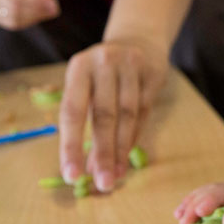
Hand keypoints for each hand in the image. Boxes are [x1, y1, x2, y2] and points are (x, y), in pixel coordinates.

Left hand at [59, 37, 167, 191]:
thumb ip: (84, 121)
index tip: (71, 176)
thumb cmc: (103, 74)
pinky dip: (134, 137)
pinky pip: (144, 111)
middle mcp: (103, 63)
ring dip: (120, 151)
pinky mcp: (153, 72)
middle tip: (102, 184)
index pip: (72, 111)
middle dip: (102, 153)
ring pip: (127, 116)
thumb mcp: (86, 85)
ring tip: (114, 176)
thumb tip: (85, 168)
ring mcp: (131, 65)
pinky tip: (126, 157)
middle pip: (103, 115)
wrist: (138, 39)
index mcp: (79, 67)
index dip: (71, 146)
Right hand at [174, 179, 223, 223]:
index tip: (201, 212)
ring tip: (179, 217)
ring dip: (193, 203)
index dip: (214, 201)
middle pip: (218, 190)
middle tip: (184, 222)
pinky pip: (212, 192)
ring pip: (213, 189)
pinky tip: (183, 211)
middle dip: (198, 205)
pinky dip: (196, 200)